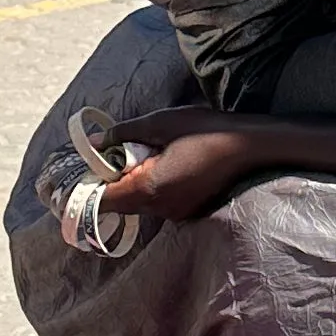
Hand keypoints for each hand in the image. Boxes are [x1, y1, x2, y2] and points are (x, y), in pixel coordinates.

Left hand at [105, 112, 274, 226]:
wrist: (251, 147)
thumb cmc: (206, 131)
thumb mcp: (159, 123)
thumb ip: (122, 134)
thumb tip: (93, 142)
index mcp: (148, 188)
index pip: (103, 200)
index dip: (88, 187)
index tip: (84, 170)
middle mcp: (160, 208)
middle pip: (119, 203)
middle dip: (111, 182)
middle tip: (114, 155)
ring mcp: (175, 212)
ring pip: (139, 203)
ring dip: (132, 183)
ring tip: (144, 155)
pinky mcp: (187, 209)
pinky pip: (157, 202)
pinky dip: (151, 187)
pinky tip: (164, 164)